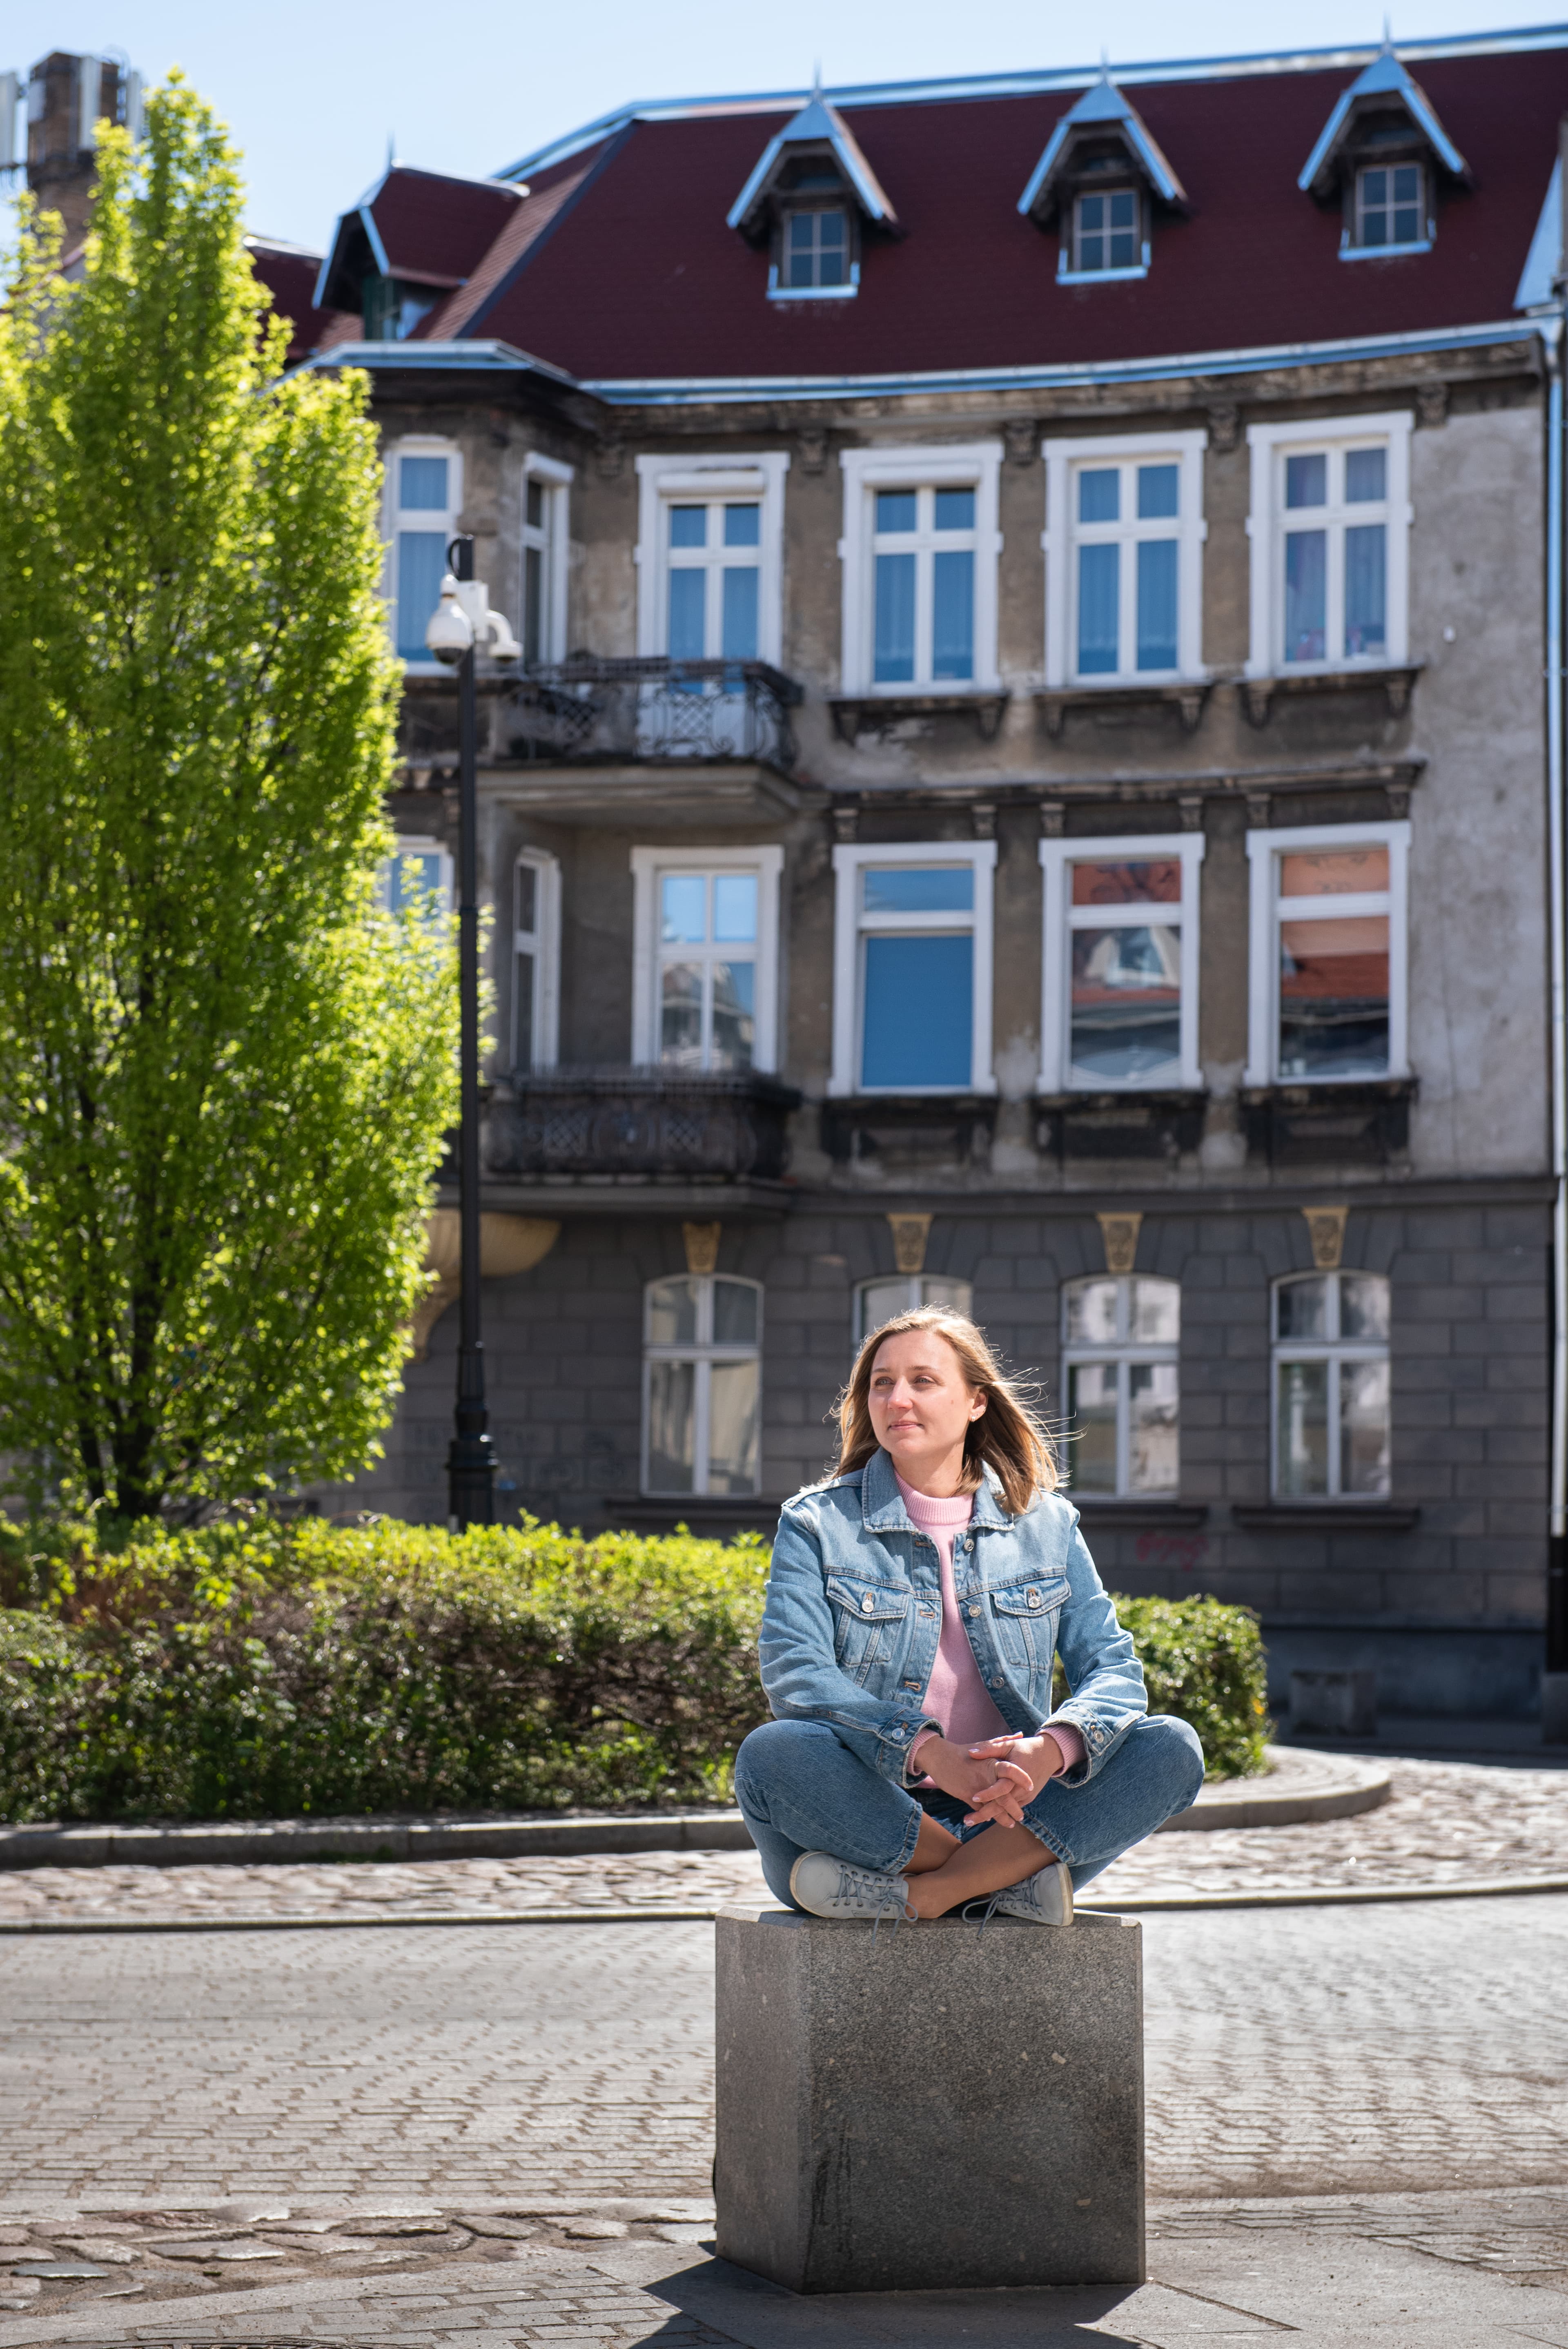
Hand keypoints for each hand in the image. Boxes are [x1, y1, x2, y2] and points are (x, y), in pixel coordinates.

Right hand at [914, 1734, 1041, 1827]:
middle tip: (1021, 1817)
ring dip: (1002, 1818)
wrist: (940, 1757)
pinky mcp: (966, 1795)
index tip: (1031, 1787)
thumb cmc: (963, 1751)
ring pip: (993, 1807)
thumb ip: (1003, 1741)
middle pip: (1006, 1796)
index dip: (1022, 1779)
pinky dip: (986, 1815)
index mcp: (992, 1763)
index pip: (1012, 1771)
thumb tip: (1020, 1733)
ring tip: (1010, 1823)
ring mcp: (976, 1788)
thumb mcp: (984, 1744)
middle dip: (1015, 1809)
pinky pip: (979, 1809)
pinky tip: (991, 1819)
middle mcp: (986, 1777)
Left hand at [959, 1733, 1062, 1827]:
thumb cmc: (1026, 1748)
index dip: (988, 1793)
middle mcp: (1022, 1788)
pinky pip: (1011, 1807)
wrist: (1048, 1755)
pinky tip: (983, 1816)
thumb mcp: (1009, 1745)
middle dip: (984, 1814)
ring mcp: (1025, 1796)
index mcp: (1016, 1774)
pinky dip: (999, 1812)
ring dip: (990, 1815)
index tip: (973, 1797)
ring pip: (1006, 1810)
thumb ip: (990, 1749)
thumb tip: (971, 1752)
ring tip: (970, 1821)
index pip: (1001, 1788)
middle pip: (1002, 1805)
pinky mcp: (1027, 1799)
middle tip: (966, 1821)